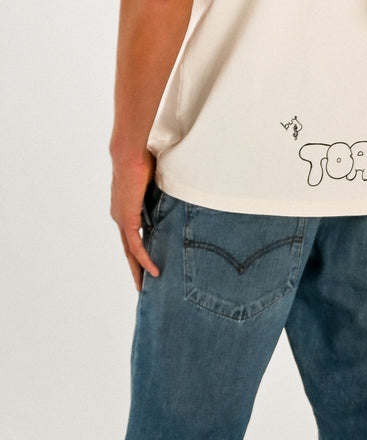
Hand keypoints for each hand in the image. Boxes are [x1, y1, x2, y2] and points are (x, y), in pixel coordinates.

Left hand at [110, 152, 159, 289]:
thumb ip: (160, 191)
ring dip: (138, 269)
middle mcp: (120, 217)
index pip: (132, 233)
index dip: (139, 248)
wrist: (129, 154)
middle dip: (134, 267)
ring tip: (144, 286)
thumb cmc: (141, 158)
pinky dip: (144, 260)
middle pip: (128, 248)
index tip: (148, 259)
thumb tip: (174, 190)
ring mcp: (122, 220)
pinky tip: (153, 271)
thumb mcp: (154, 180)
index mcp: (125, 207)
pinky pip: (136, 246)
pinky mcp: (127, 221)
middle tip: (141, 283)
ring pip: (130, 252)